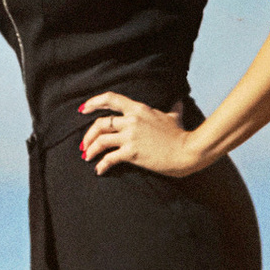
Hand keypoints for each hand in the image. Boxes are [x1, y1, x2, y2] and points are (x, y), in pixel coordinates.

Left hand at [78, 93, 199, 176]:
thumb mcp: (174, 117)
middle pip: (100, 123)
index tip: (83, 109)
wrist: (186, 151)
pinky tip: (99, 170)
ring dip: (90, 149)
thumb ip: (173, 108)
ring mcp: (130, 136)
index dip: (94, 102)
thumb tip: (179, 101)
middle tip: (84, 144)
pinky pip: (109, 158)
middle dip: (88, 134)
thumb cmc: (180, 134)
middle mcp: (131, 120)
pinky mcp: (131, 152)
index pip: (111, 99)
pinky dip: (101, 165)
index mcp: (138, 109)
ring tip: (87, 157)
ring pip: (101, 140)